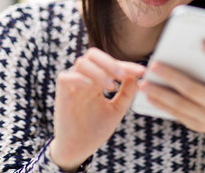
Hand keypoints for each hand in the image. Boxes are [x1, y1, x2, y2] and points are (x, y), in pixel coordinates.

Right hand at [50, 48, 144, 171]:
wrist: (78, 149)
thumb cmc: (95, 129)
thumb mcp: (116, 110)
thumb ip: (126, 93)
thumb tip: (136, 77)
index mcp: (97, 81)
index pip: (111, 64)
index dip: (127, 65)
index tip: (143, 71)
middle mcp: (84, 79)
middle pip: (93, 55)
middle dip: (110, 62)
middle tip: (123, 75)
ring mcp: (72, 86)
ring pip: (81, 63)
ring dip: (98, 71)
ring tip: (111, 86)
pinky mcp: (62, 95)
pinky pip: (65, 77)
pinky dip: (79, 78)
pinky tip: (92, 87)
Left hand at [139, 42, 204, 137]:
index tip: (203, 41)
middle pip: (192, 89)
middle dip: (171, 77)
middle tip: (153, 64)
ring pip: (180, 104)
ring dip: (159, 93)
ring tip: (143, 83)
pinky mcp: (197, 125)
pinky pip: (176, 114)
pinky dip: (161, 105)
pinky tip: (148, 96)